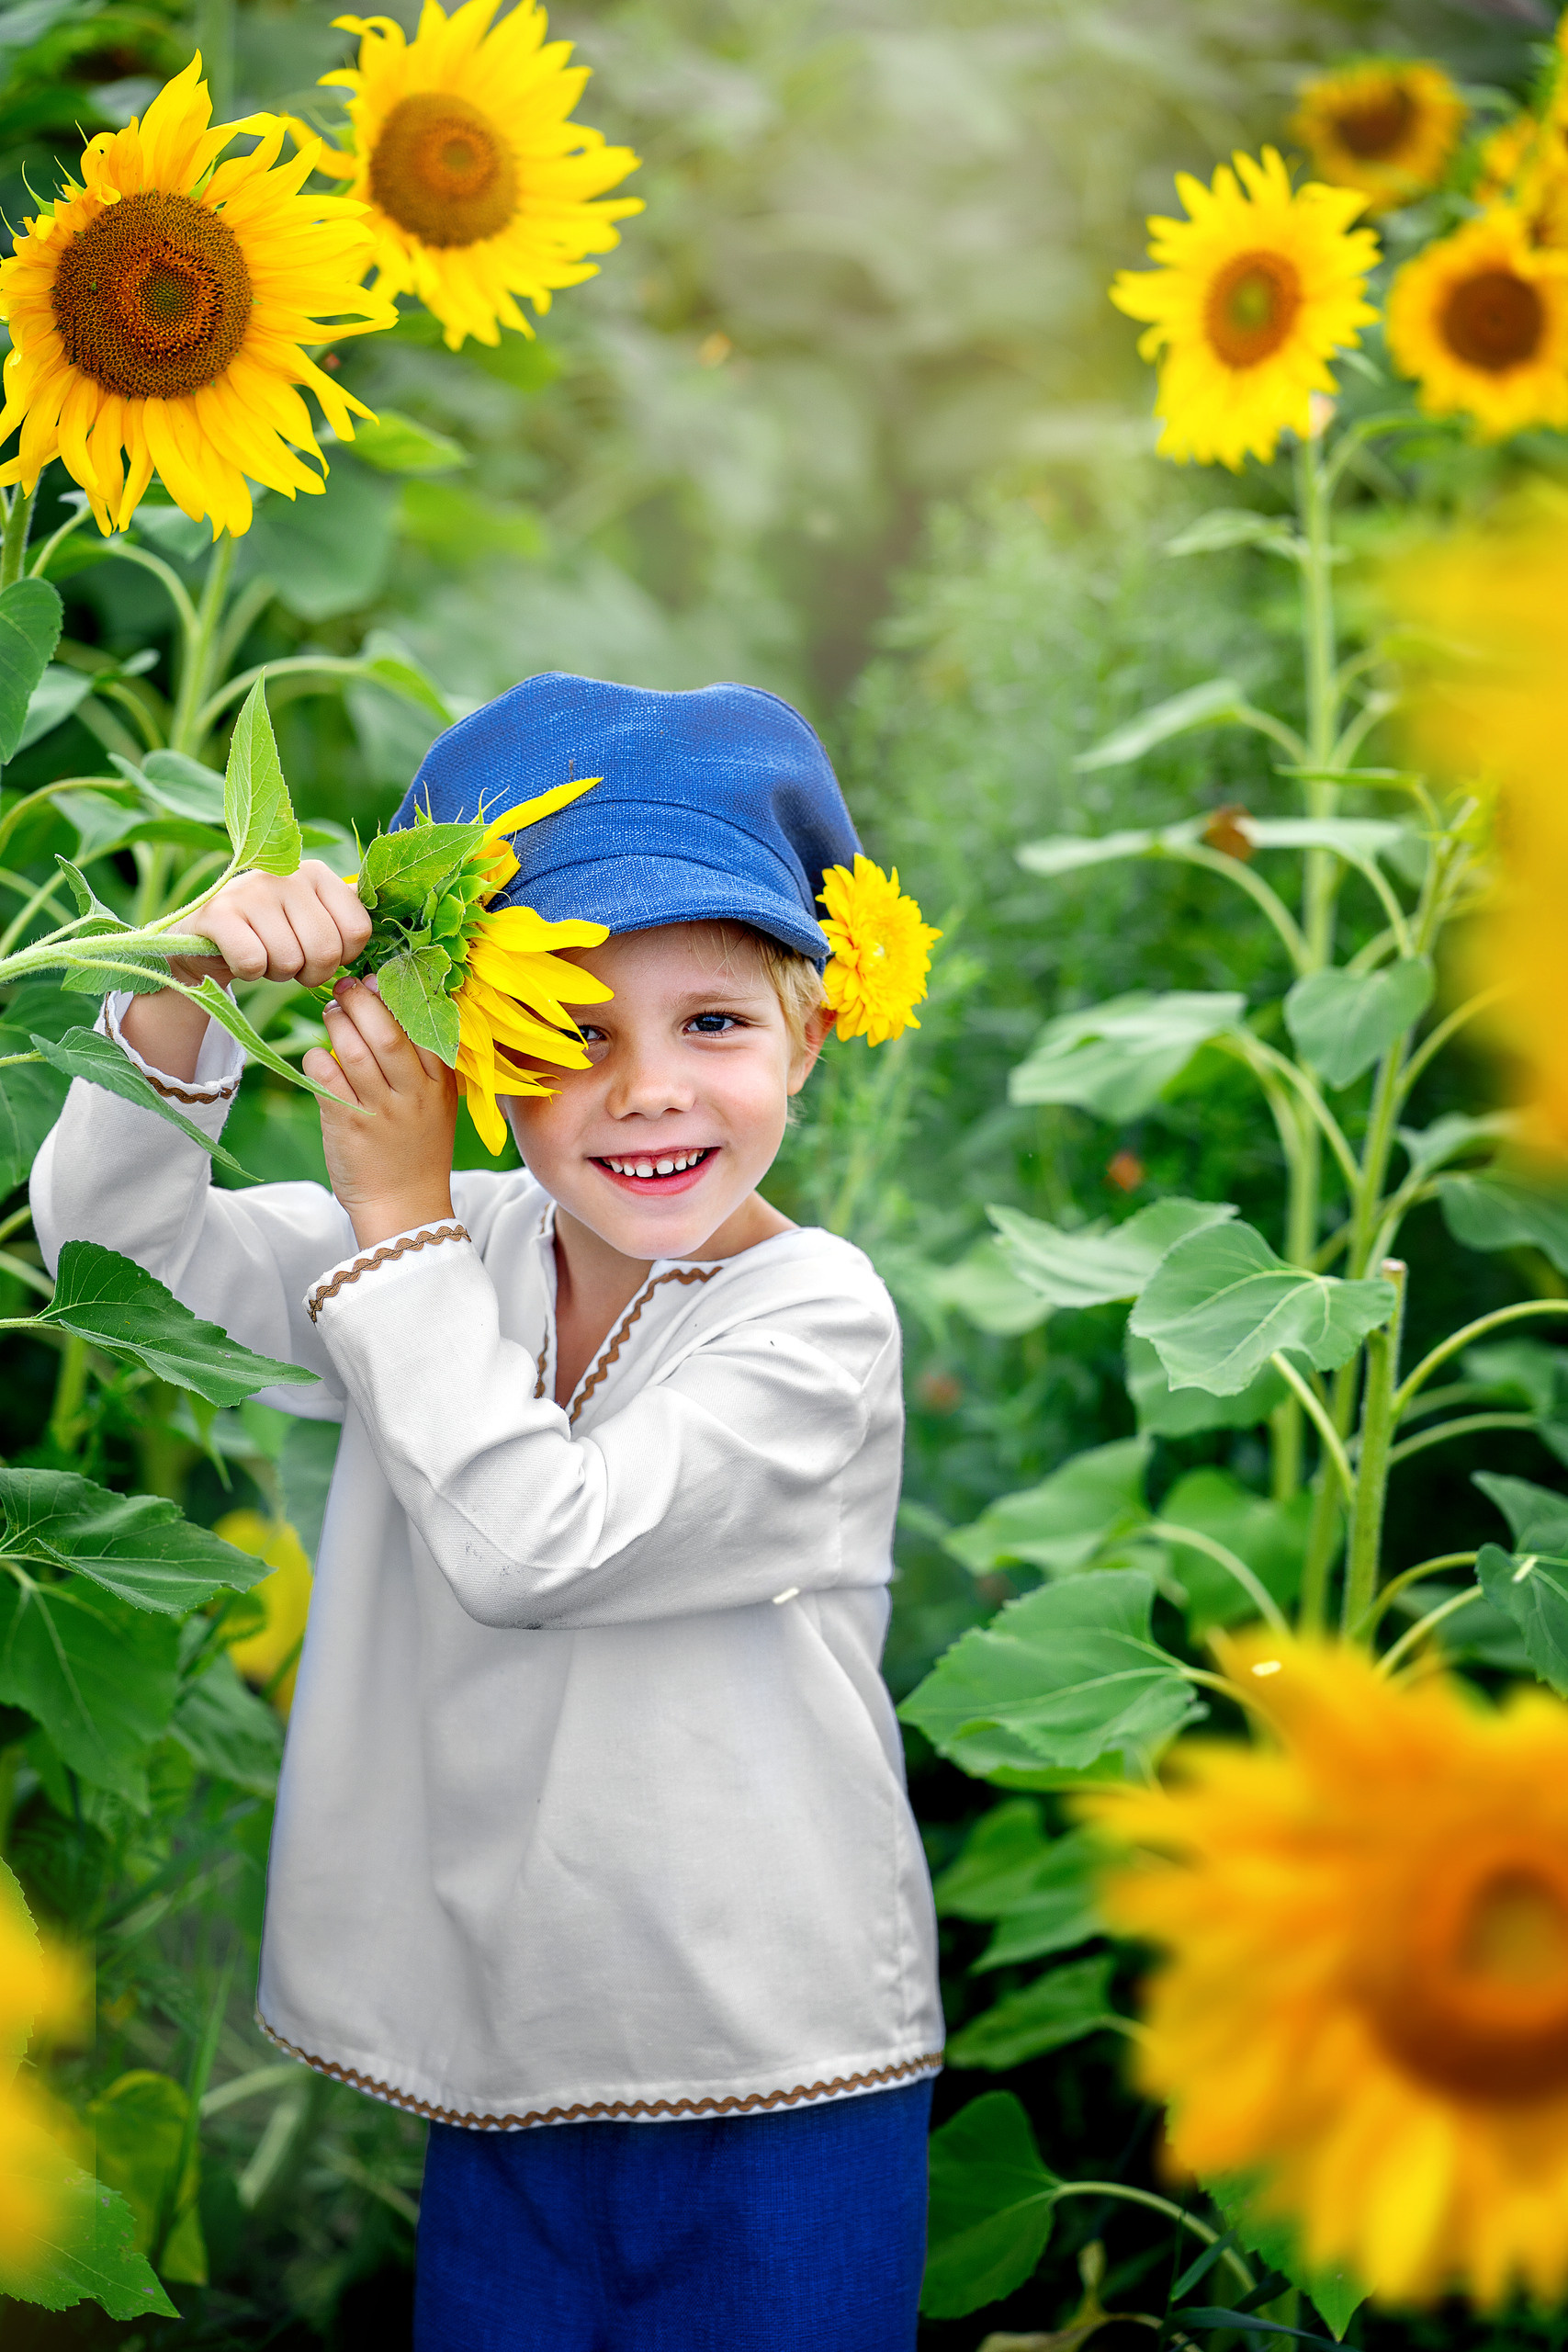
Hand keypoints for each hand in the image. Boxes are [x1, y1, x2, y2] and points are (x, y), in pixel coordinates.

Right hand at [121, 863, 372, 1081]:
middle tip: (290, 962)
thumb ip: (347, 924)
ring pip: (290, 961)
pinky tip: (239, 956)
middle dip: (310, 973)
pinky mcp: (218, 912)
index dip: (343, 957)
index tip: (322, 953)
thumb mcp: (313, 921)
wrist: (206, 941)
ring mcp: (251, 889)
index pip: (359, 931)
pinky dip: (249, 973)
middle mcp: (287, 874)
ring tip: (264, 954)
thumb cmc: (272, 935)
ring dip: (277, 973)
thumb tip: (398, 944)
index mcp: (319, 874)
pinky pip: (254, 962)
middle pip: (326, 951)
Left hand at [304, 977, 458, 1248]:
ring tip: (331, 1012)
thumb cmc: (417, 1151)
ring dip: (337, 1023)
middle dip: (362, 999)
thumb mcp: (437, 1104)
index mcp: (441, 1084)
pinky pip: (326, 1079)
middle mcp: (414, 1095)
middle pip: (387, 1031)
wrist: (405, 1209)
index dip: (400, 993)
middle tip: (346, 985)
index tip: (382, 977)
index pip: (424, 1024)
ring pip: (354, 1051)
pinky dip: (318, 1059)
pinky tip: (318, 1057)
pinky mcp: (349, 1127)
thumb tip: (390, 1006)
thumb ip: (424, 1061)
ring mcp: (382, 1112)